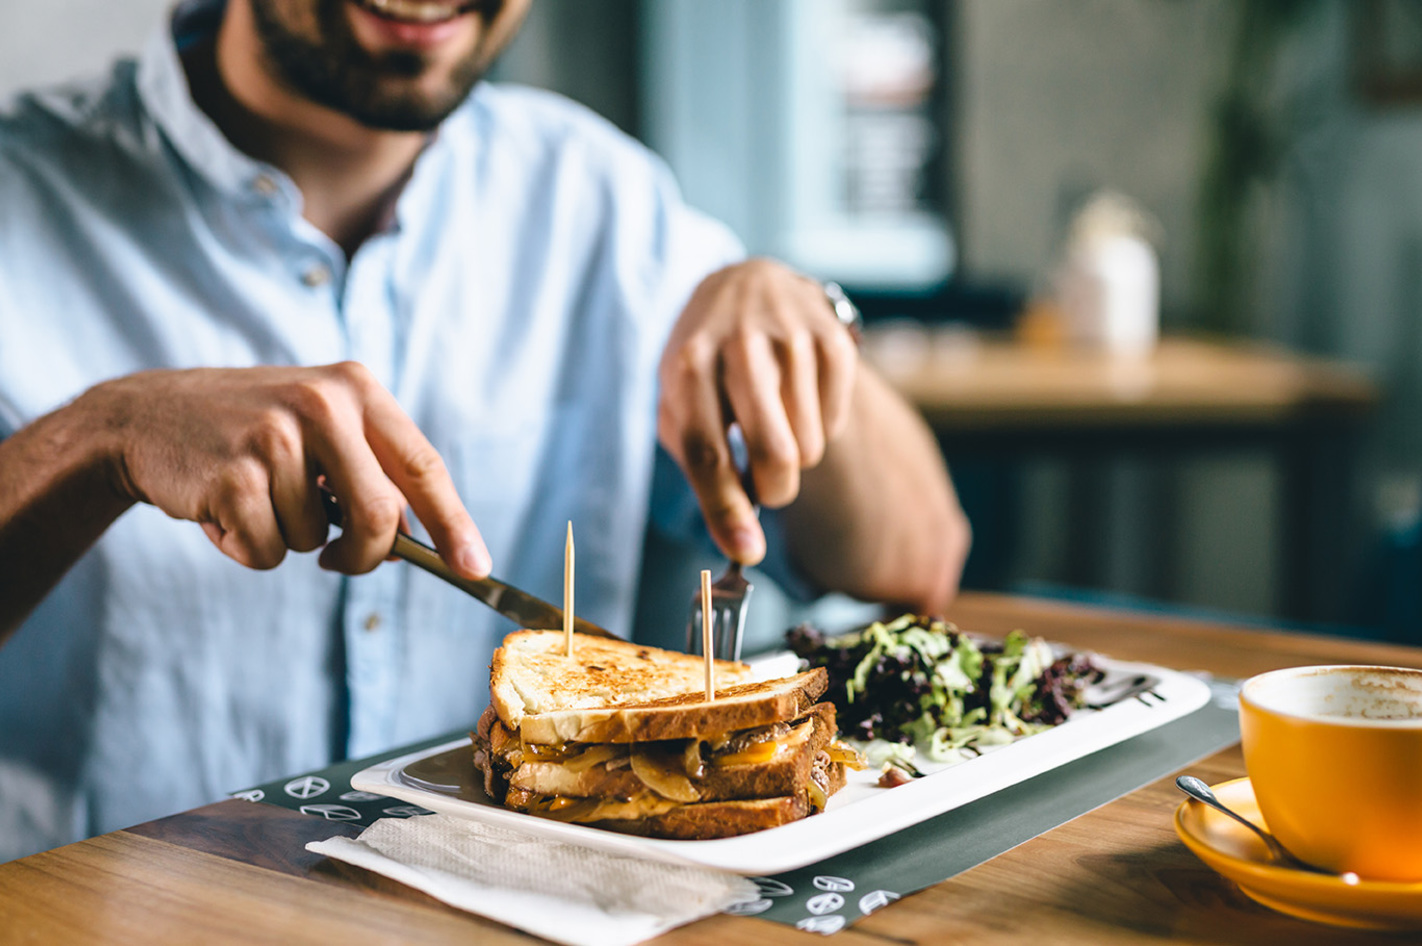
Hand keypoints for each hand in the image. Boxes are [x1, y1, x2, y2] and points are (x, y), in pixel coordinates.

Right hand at [89, 363, 489, 576]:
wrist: (146, 416)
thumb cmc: (252, 434)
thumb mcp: (321, 429)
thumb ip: (374, 472)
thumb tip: (425, 541)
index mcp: (357, 388)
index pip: (424, 466)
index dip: (454, 524)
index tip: (476, 569)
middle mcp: (322, 402)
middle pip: (381, 517)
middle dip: (366, 555)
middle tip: (340, 559)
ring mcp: (276, 435)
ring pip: (317, 540)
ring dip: (288, 539)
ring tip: (254, 497)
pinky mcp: (232, 473)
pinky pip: (268, 550)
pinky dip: (248, 548)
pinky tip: (222, 509)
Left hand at [657, 258, 856, 563]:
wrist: (745, 284)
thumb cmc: (706, 363)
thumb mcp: (680, 403)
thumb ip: (701, 469)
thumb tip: (742, 544)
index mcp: (687, 366)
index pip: (708, 453)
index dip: (727, 510)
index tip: (747, 553)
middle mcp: (739, 346)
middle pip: (772, 453)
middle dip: (775, 491)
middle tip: (770, 488)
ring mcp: (790, 338)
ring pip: (809, 447)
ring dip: (796, 456)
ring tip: (776, 421)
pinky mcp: (832, 337)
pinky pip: (836, 422)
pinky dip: (821, 427)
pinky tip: (799, 398)